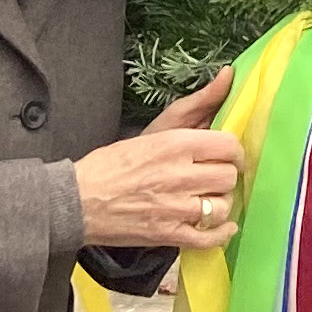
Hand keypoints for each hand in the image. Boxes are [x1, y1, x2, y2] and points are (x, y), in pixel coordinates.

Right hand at [73, 68, 244, 246]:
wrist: (78, 200)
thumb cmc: (111, 163)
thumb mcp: (154, 128)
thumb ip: (196, 104)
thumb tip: (229, 74)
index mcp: (176, 144)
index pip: (228, 146)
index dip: (234, 152)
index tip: (228, 156)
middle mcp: (180, 175)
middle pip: (228, 176)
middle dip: (225, 177)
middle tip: (214, 178)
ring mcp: (175, 208)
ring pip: (222, 206)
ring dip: (220, 203)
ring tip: (209, 199)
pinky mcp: (168, 234)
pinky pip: (209, 237)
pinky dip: (221, 233)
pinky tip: (222, 226)